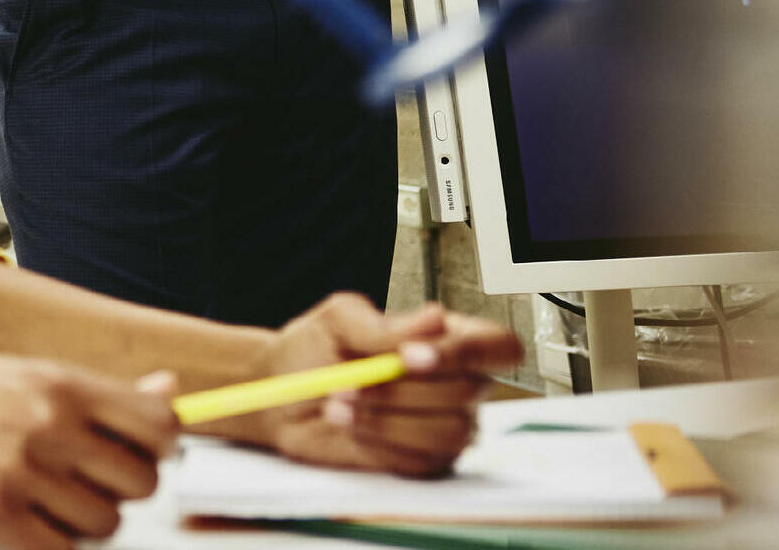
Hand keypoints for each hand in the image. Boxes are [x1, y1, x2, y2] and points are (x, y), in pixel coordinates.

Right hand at [0, 356, 178, 549]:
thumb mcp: (18, 375)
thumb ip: (93, 389)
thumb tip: (168, 389)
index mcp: (57, 383)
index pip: (157, 421)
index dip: (162, 444)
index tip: (146, 451)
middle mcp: (46, 423)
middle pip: (141, 480)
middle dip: (122, 489)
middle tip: (88, 482)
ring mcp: (21, 471)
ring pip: (106, 522)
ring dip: (86, 521)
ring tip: (48, 502)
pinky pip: (62, 549)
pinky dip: (51, 543)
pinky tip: (25, 521)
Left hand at [208, 295, 521, 476]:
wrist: (280, 392)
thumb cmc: (315, 348)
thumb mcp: (340, 320)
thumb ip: (385, 325)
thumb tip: (436, 317)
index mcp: (449, 339)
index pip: (498, 346)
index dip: (466, 352)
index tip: (410, 356)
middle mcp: (459, 384)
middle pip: (469, 392)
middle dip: (402, 389)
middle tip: (349, 381)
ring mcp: (447, 426)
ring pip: (449, 432)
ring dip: (388, 420)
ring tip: (338, 405)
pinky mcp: (425, 462)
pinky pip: (421, 461)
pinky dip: (378, 443)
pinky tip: (348, 426)